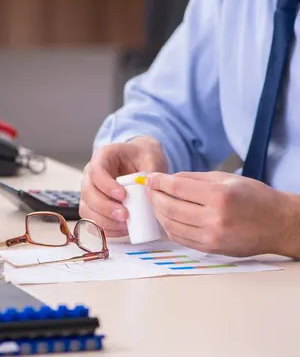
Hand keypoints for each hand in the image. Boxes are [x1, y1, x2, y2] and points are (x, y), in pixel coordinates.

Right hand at [80, 136, 167, 237]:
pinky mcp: (94, 206)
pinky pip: (92, 220)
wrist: (139, 162)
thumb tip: (149, 188)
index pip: (96, 171)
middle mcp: (91, 174)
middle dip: (105, 207)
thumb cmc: (142, 157)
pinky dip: (106, 228)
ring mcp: (90, 191)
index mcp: (102, 157)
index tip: (123, 195)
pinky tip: (122, 230)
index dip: (106, 185)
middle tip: (125, 215)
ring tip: (126, 225)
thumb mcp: (150, 156)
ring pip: (87, 209)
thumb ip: (151, 170)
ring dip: (104, 220)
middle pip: (87, 192)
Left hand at [146, 171, 299, 257]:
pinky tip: (166, 217)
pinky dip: (168, 227)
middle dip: (154, 197)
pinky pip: (179, 238)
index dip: (159, 182)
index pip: (177, 188)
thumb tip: (167, 178)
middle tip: (150, 190)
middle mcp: (214, 218)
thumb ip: (194, 178)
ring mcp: (211, 237)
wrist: (278, 224)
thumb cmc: (255, 197)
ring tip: (156, 203)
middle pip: (170, 207)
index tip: (150, 178)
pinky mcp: (210, 249)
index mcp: (219, 196)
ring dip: (158, 212)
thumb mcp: (226, 178)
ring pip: (171, 225)